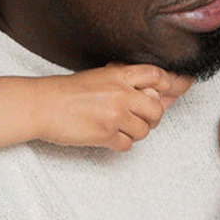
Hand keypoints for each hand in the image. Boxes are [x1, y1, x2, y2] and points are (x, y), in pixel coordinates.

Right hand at [39, 64, 192, 151]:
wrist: (41, 105)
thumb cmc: (66, 91)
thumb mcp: (99, 77)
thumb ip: (126, 82)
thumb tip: (156, 92)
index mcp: (119, 75)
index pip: (158, 76)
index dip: (171, 83)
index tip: (178, 87)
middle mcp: (121, 94)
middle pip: (157, 109)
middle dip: (151, 117)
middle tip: (138, 117)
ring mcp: (114, 115)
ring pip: (144, 130)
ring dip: (134, 131)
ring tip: (115, 126)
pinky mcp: (105, 135)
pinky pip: (127, 145)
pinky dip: (119, 143)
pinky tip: (106, 135)